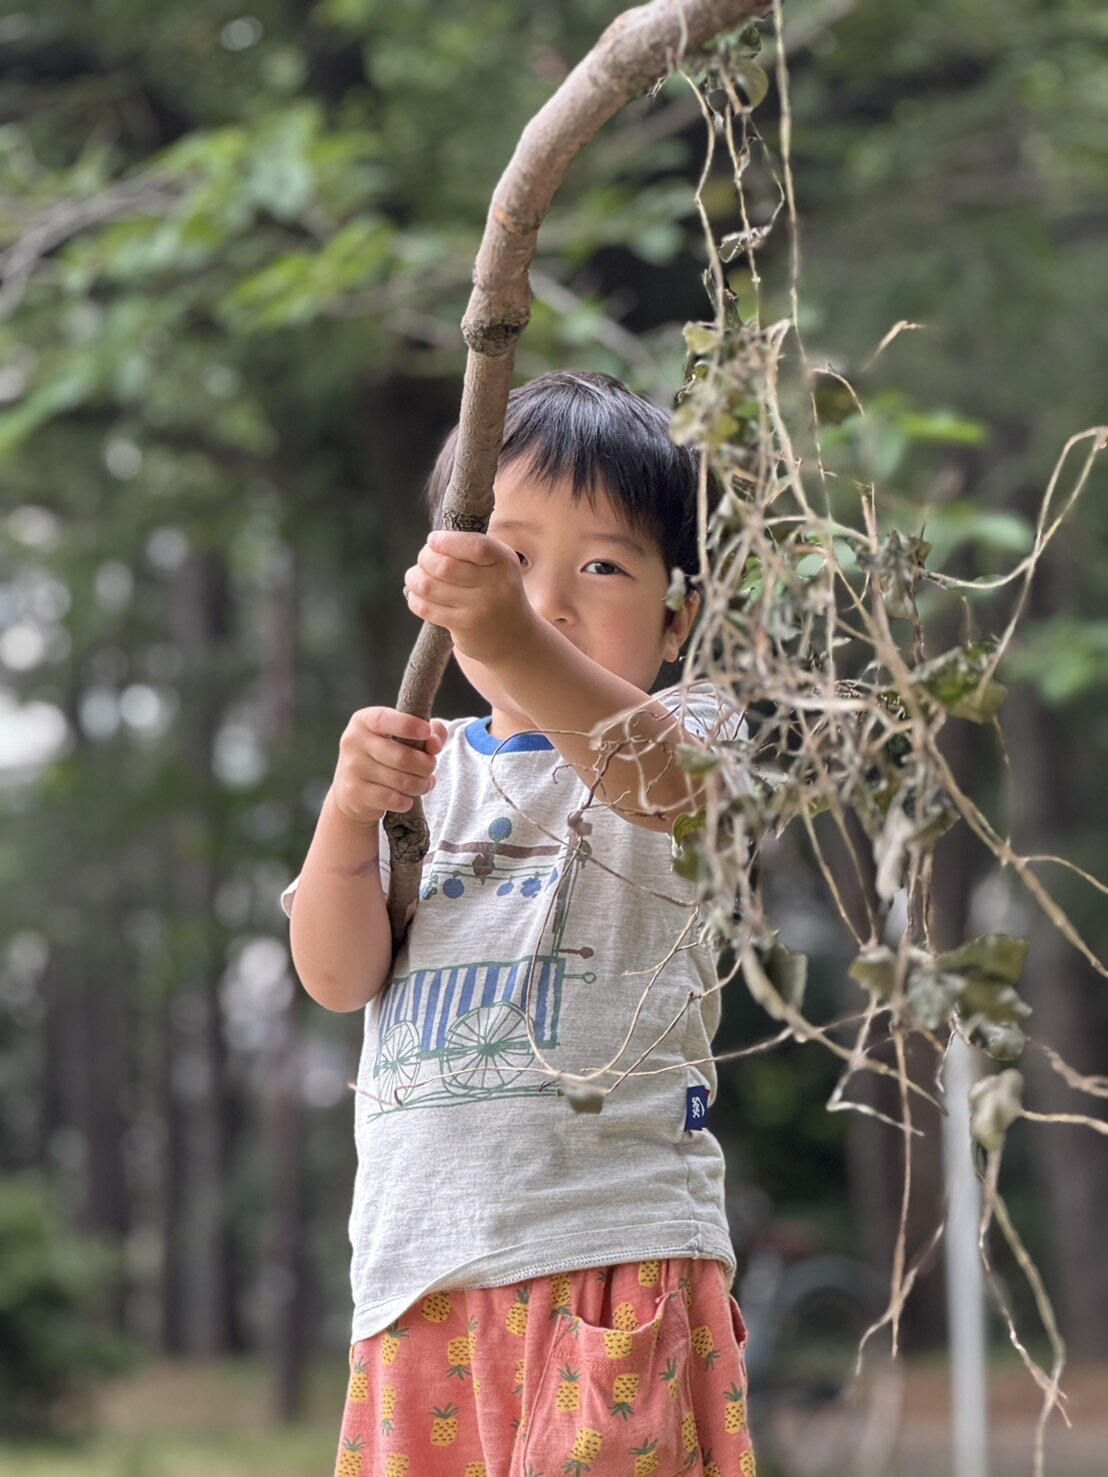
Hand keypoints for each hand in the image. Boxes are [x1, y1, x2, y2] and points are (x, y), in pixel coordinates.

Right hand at [331, 707, 448, 827]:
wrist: (352, 791)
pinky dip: (406, 801)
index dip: (407, 725)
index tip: (426, 731)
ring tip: (424, 784)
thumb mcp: (402, 737)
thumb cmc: (385, 756)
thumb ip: (428, 732)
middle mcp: (353, 742)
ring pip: (400, 781)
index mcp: (364, 721)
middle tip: (431, 767)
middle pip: (401, 756)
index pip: (384, 720)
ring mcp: (352, 768)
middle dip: (426, 765)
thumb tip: (435, 743)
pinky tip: (406, 799)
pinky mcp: (354, 793)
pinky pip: (392, 799)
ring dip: (421, 785)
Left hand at [403, 529, 532, 665]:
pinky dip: (415, 599)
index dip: (446, 541)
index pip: (474, 545)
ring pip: (429, 586)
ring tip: (415, 577)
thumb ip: (472, 549)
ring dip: (414, 578)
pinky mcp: (464, 626)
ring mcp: (479, 608)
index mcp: (504, 562)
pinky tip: (418, 596)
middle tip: (424, 559)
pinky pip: (427, 608)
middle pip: (444, 566)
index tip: (433, 540)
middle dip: (425, 558)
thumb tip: (432, 542)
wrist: (515, 638)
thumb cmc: (498, 591)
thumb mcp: (499, 565)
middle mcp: (495, 585)